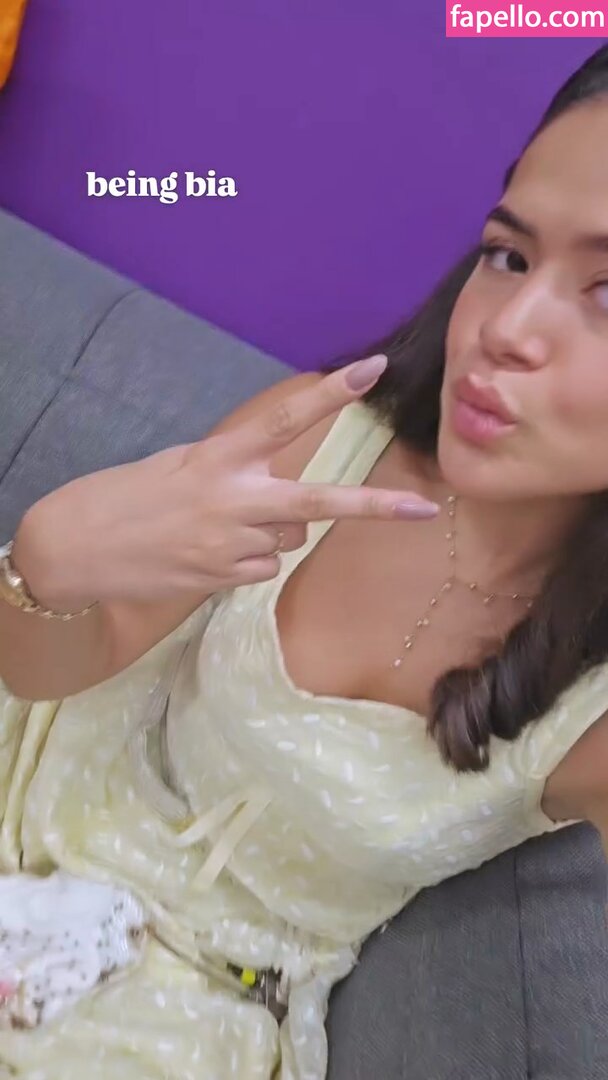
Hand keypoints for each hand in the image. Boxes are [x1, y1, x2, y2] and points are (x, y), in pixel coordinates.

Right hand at [14, 354, 438, 609]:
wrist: (76, 549)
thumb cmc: (127, 496)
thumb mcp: (179, 464)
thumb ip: (235, 472)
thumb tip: (285, 495)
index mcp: (218, 457)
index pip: (282, 418)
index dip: (330, 396)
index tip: (372, 370)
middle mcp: (232, 500)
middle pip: (317, 502)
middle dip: (374, 507)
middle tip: (423, 509)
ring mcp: (230, 545)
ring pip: (290, 536)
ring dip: (272, 530)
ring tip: (216, 528)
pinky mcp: (224, 580)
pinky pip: (265, 566)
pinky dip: (249, 559)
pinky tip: (208, 553)